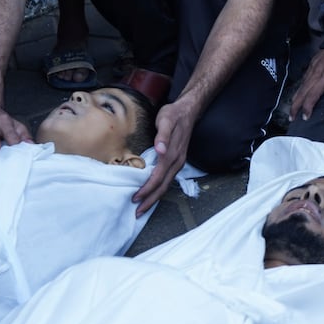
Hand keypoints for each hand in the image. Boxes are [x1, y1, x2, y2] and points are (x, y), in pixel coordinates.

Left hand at [132, 98, 197, 214]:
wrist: (188, 110)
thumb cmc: (173, 114)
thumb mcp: (166, 120)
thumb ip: (163, 135)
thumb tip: (161, 150)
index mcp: (172, 155)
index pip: (158, 178)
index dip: (146, 189)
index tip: (135, 198)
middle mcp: (177, 162)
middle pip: (163, 186)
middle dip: (150, 201)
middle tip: (137, 212)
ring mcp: (178, 162)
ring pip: (166, 185)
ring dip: (154, 197)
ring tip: (143, 207)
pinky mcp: (177, 160)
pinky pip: (168, 179)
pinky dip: (159, 189)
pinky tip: (152, 192)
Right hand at [287, 48, 323, 119]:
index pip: (314, 93)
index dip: (308, 106)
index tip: (305, 117)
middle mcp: (318, 71)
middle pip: (304, 91)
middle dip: (297, 105)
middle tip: (291, 117)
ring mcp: (315, 65)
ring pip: (302, 84)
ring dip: (296, 97)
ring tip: (292, 108)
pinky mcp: (314, 61)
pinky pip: (304, 76)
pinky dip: (300, 86)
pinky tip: (299, 90)